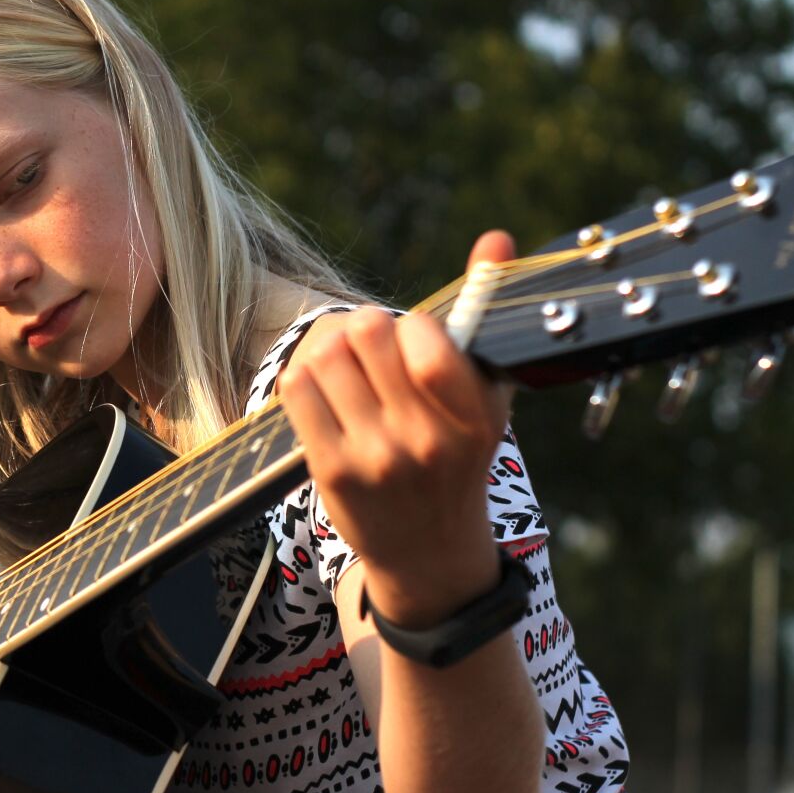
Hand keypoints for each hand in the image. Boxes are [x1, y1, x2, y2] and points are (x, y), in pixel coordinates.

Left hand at [276, 231, 516, 625]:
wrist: (430, 553)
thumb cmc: (459, 457)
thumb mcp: (487, 396)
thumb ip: (484, 315)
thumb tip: (496, 239)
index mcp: (472, 417)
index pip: (427, 341)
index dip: (411, 325)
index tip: (415, 340)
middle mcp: (424, 440)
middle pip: (366, 333)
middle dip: (366, 328)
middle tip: (372, 347)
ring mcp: (374, 457)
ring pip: (325, 355)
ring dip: (331, 350)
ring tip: (348, 369)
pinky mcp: (330, 470)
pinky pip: (297, 388)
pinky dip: (305, 376)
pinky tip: (325, 391)